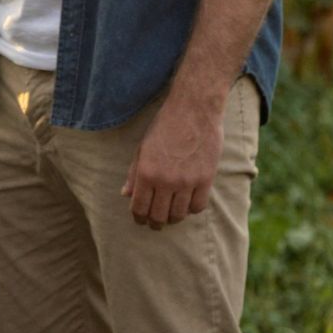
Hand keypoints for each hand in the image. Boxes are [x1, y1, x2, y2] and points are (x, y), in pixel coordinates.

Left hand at [122, 93, 224, 228]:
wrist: (194, 109)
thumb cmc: (164, 126)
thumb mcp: (142, 148)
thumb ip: (133, 173)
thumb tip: (126, 195)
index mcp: (146, 173)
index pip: (139, 208)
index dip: (139, 218)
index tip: (141, 220)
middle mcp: (165, 181)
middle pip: (158, 216)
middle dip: (155, 223)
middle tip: (156, 222)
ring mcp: (187, 181)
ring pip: (179, 215)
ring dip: (173, 218)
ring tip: (172, 214)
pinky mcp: (206, 179)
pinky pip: (198, 206)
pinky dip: (192, 209)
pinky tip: (188, 203)